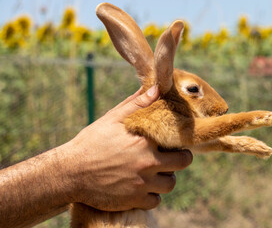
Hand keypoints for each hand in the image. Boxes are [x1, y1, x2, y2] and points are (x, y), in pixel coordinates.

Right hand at [62, 85, 192, 210]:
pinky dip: (151, 196)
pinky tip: (143, 187)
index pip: (179, 142)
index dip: (179, 142)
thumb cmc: (91, 142)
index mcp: (145, 141)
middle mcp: (147, 163)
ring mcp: (142, 184)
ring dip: (165, 179)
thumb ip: (137, 104)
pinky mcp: (133, 200)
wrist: (69, 173)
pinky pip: (155, 202)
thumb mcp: (112, 119)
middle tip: (171, 158)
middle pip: (182, 163)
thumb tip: (157, 89)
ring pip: (170, 184)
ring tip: (156, 173)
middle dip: (180, 160)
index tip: (174, 142)